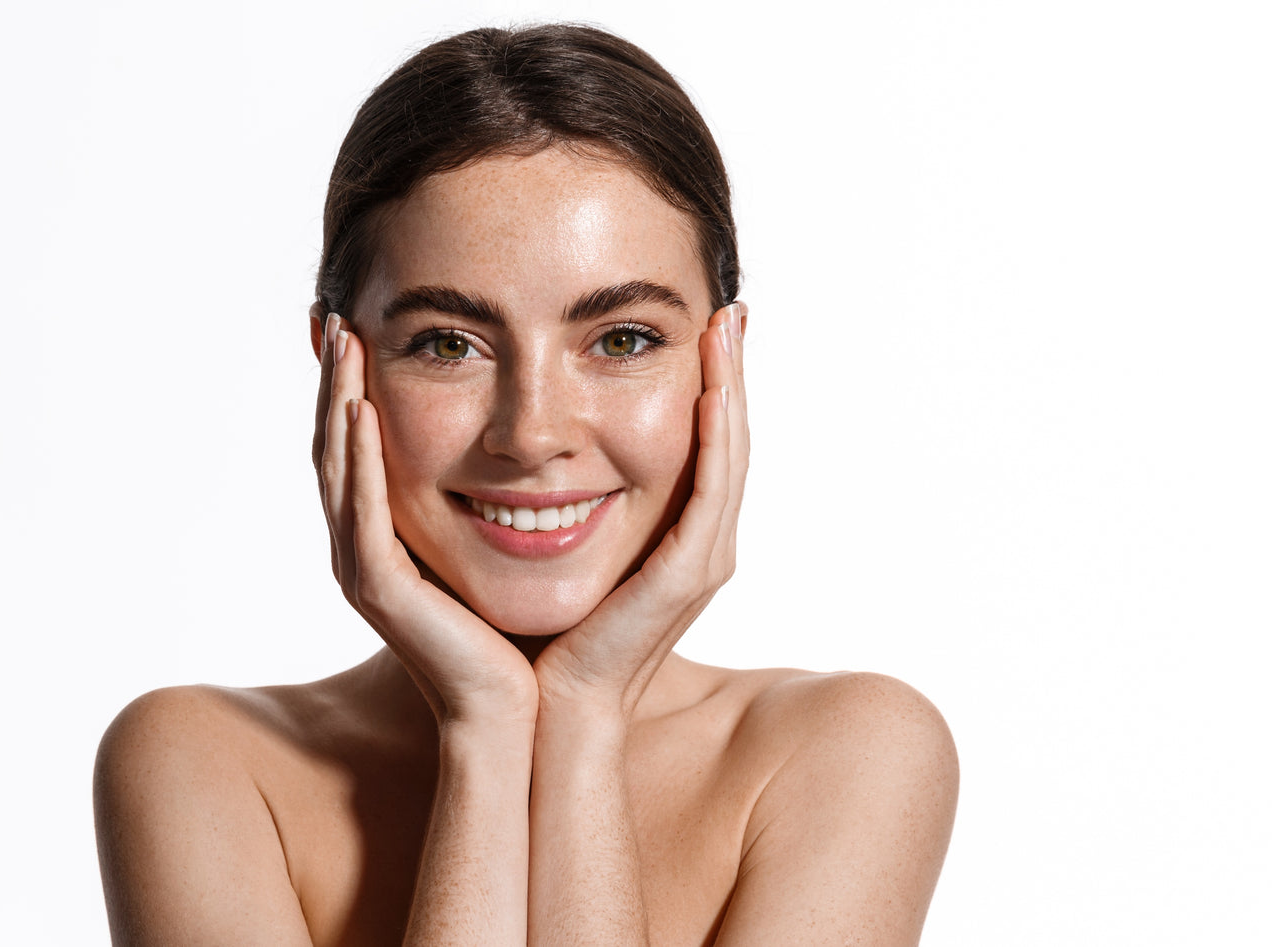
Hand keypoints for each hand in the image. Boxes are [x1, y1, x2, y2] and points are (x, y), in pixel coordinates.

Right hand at [312, 309, 538, 726]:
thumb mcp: (497, 547)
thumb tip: (514, 449)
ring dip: (337, 401)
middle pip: (332, 447)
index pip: (356, 449)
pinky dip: (360, 458)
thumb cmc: (515, 632)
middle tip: (335, 318)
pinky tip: (363, 410)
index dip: (349, 389)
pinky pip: (361, 510)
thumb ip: (485, 500)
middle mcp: (359, 549)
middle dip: (333, 381)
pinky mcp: (377, 588)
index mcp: (382, 539)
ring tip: (344, 342)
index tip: (358, 331)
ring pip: (337, 468)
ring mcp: (361, 568)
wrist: (518, 710)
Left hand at [534, 302, 748, 718]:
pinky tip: (711, 389)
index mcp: (677, 540)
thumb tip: (538, 453)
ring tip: (726, 328)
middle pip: (731, 441)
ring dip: (733, 388)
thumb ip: (564, 504)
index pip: (706, 447)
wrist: (543, 711)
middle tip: (730, 311)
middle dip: (732, 373)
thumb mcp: (555, 550)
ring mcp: (704, 561)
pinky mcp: (689, 575)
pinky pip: (713, 492)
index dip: (711, 387)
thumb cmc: (541, 636)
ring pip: (733, 456)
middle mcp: (704, 547)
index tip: (704, 327)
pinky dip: (717, 438)